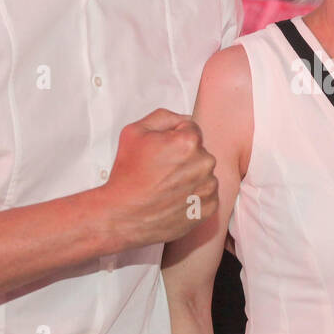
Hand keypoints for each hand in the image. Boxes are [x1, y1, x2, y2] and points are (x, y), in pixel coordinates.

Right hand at [99, 109, 217, 251]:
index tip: (161, 152)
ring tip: (166, 187)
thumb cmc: (128, 176)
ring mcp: (209, 187)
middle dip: (184, 157)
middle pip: (199, 151)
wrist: (124, 215)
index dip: (173, 138)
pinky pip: (206, 195)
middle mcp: (204, 163)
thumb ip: (162, 117)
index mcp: (189, 141)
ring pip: (204, 173)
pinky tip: (174, 199)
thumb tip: (182, 119)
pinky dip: (194, 196)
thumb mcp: (134, 132)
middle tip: (161, 171)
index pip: (190, 129)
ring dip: (190, 177)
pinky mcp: (209, 207)